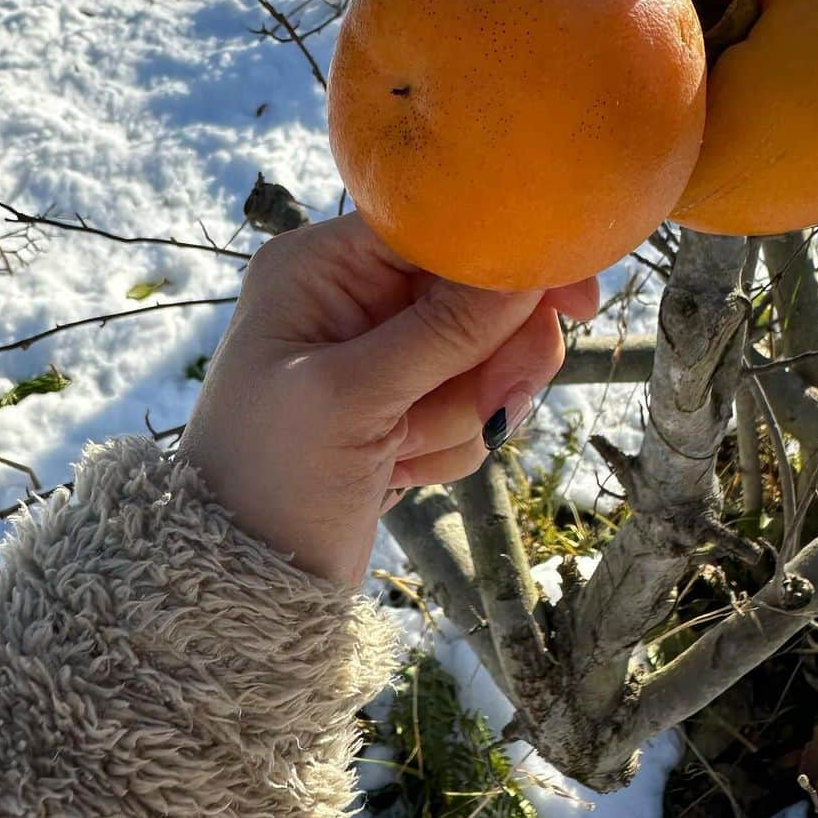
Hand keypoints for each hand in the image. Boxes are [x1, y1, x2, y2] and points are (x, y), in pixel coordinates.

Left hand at [177, 213, 597, 583]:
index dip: (509, 260)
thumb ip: (442, 332)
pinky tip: (397, 470)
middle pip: (477, 298)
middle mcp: (355, 300)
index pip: (439, 233)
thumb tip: (528, 274)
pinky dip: (448, 445)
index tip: (576, 299)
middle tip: (503, 401)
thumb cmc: (267, 477)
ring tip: (401, 450)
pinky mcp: (405, 409)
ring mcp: (384, 358)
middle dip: (490, 359)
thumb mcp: (350, 397)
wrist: (242, 584)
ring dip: (460, 414)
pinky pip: (474, 409)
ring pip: (486, 360)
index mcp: (322, 267)